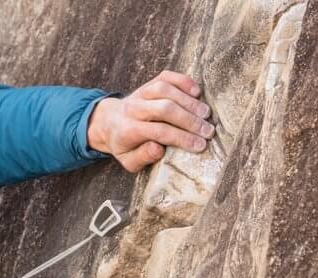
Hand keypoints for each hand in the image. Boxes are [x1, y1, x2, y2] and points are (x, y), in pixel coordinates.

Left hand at [88, 70, 214, 171]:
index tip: (201, 145)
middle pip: (165, 109)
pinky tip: (197, 92)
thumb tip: (158, 149)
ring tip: (206, 114)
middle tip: (209, 131)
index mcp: (128, 130)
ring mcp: (141, 93)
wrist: (109, 122)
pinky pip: (167, 77)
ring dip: (189, 102)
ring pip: (166, 91)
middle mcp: (133, 108)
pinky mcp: (149, 83)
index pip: (160, 132)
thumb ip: (142, 157)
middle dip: (190, 120)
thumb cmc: (124, 145)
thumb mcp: (128, 160)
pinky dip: (183, 81)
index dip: (182, 138)